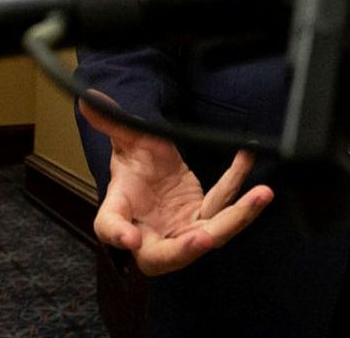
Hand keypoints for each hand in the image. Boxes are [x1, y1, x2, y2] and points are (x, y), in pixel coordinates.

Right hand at [79, 92, 272, 275]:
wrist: (153, 172)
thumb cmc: (133, 167)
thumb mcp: (124, 140)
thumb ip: (111, 122)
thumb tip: (89, 97)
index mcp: (118, 218)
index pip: (111, 230)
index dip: (118, 235)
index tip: (129, 237)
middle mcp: (149, 235)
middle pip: (167, 253)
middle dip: (187, 249)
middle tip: (204, 238)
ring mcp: (181, 232)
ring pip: (209, 233)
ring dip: (237, 216)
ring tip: (260, 195)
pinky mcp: (204, 220)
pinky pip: (225, 204)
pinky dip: (237, 181)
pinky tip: (247, 156)